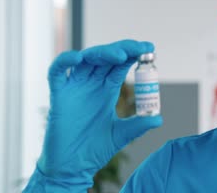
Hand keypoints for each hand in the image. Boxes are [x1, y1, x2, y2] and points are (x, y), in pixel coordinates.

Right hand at [24, 40, 161, 191]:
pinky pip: (57, 72)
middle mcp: (91, 84)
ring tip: (121, 55)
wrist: (72, 167)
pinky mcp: (58, 95)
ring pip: (86, 60)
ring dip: (102, 53)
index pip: (120, 65)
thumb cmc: (94, 149)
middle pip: (106, 57)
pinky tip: (78, 58)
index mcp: (107, 90)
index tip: (149, 48)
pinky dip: (65, 61)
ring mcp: (75, 87)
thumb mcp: (121, 134)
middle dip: (123, 50)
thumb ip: (138, 125)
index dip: (133, 54)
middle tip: (140, 48)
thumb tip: (158, 119)